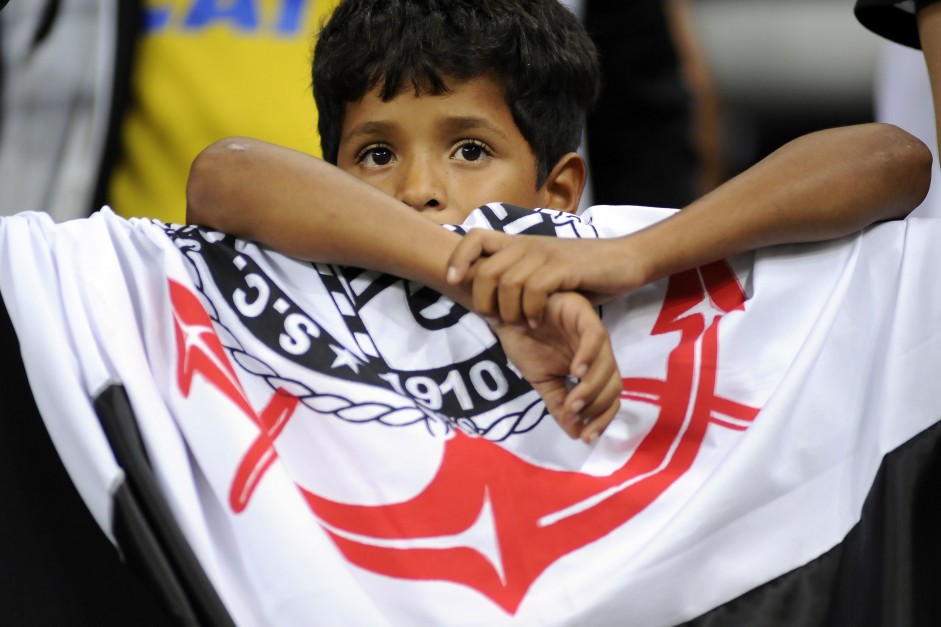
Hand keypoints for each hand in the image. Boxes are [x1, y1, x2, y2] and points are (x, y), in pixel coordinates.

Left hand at [447, 229, 643, 327]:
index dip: (458, 257)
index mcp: (520, 244)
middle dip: (483, 300)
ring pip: (506, 281)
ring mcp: (546, 255)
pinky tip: (537, 321)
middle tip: (496, 321)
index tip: (454, 281)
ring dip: (508, 310)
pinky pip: (534, 288)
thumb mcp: (545, 272)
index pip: (476, 237)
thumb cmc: (584, 272)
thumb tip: (491, 299)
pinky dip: (530, 310)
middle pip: (484, 269)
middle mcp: (528, 245)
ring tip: (519, 325)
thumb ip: (519, 280)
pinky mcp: (564, 267)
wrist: (626, 260)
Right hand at [493, 291, 621, 442]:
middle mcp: (598, 351)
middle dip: (596, 407)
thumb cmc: (525, 344)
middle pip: (613, 384)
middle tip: (572, 416)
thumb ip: (560, 405)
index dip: (602, 419)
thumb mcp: (542, 382)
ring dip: (591, 389)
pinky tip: (575, 372)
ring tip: (571, 402)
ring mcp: (592, 330)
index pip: (609, 397)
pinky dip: (588, 357)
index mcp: (591, 367)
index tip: (585, 437)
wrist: (504, 315)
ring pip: (607, 364)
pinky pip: (595, 337)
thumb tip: (576, 435)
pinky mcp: (583, 313)